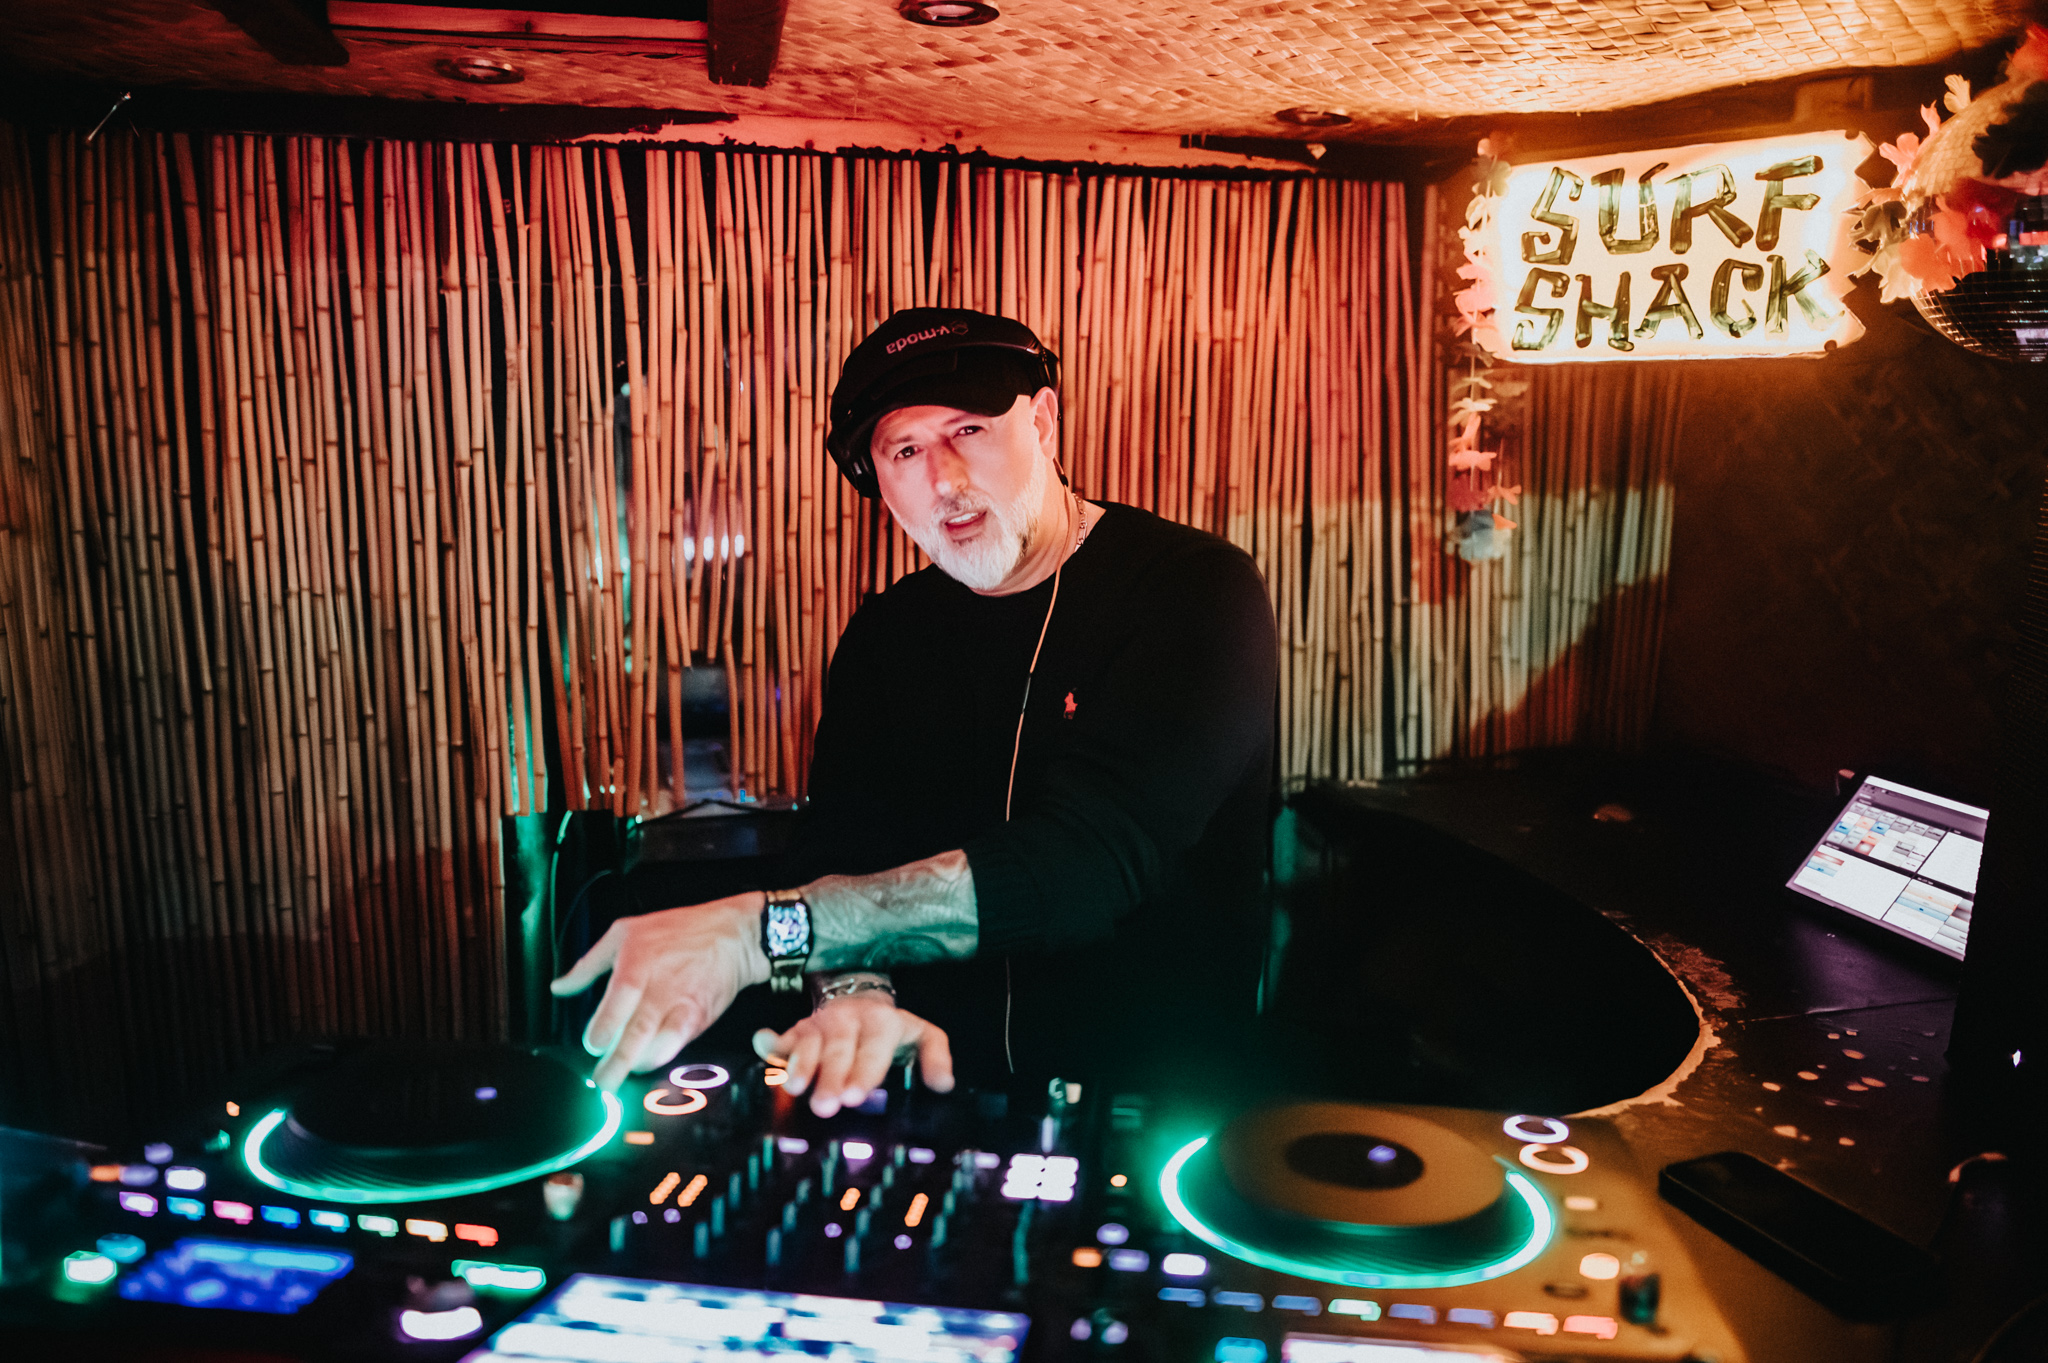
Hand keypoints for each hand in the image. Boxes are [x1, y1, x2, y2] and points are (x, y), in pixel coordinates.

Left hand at [549, 894, 769, 1090]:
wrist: (732, 937)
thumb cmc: (676, 931)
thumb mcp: (624, 933)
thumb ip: (588, 965)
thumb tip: (559, 988)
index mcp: (639, 961)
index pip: (621, 997)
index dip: (606, 1026)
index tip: (594, 1044)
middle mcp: (662, 985)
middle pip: (639, 1029)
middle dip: (618, 1061)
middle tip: (602, 1082)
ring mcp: (683, 1004)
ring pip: (660, 1044)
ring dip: (639, 1064)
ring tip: (622, 1074)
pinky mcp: (699, 1019)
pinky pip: (679, 1046)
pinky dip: (662, 1058)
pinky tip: (647, 1062)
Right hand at [752, 994, 954, 1117]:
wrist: (857, 998)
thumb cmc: (890, 1029)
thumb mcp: (920, 1035)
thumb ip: (935, 1056)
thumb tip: (943, 1084)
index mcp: (880, 1023)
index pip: (873, 1048)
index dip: (863, 1072)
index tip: (855, 1096)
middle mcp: (847, 1021)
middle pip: (837, 1050)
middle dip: (830, 1078)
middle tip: (826, 1106)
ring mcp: (819, 1025)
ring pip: (807, 1044)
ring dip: (800, 1066)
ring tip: (794, 1088)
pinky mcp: (796, 1031)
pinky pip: (780, 1039)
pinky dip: (769, 1044)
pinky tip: (761, 1045)